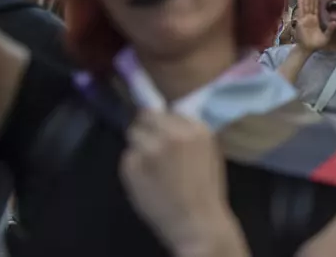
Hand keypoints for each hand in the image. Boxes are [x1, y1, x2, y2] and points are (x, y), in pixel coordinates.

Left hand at [121, 111, 243, 252]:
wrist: (197, 222)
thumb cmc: (206, 191)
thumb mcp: (208, 153)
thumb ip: (190, 135)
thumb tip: (168, 122)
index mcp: (196, 128)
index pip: (168, 112)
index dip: (163, 124)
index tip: (163, 135)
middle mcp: (172, 132)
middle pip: (145, 116)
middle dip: (147, 129)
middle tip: (151, 148)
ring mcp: (150, 147)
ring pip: (133, 134)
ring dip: (138, 147)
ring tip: (149, 168)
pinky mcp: (132, 164)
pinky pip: (126, 157)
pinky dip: (132, 167)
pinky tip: (145, 181)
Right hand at [294, 0, 335, 52]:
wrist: (307, 49)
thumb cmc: (316, 44)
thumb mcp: (326, 37)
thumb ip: (330, 30)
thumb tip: (335, 22)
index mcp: (315, 20)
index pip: (316, 7)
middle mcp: (310, 17)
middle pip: (310, 4)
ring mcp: (304, 18)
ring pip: (305, 5)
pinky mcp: (301, 21)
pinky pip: (301, 10)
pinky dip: (300, 3)